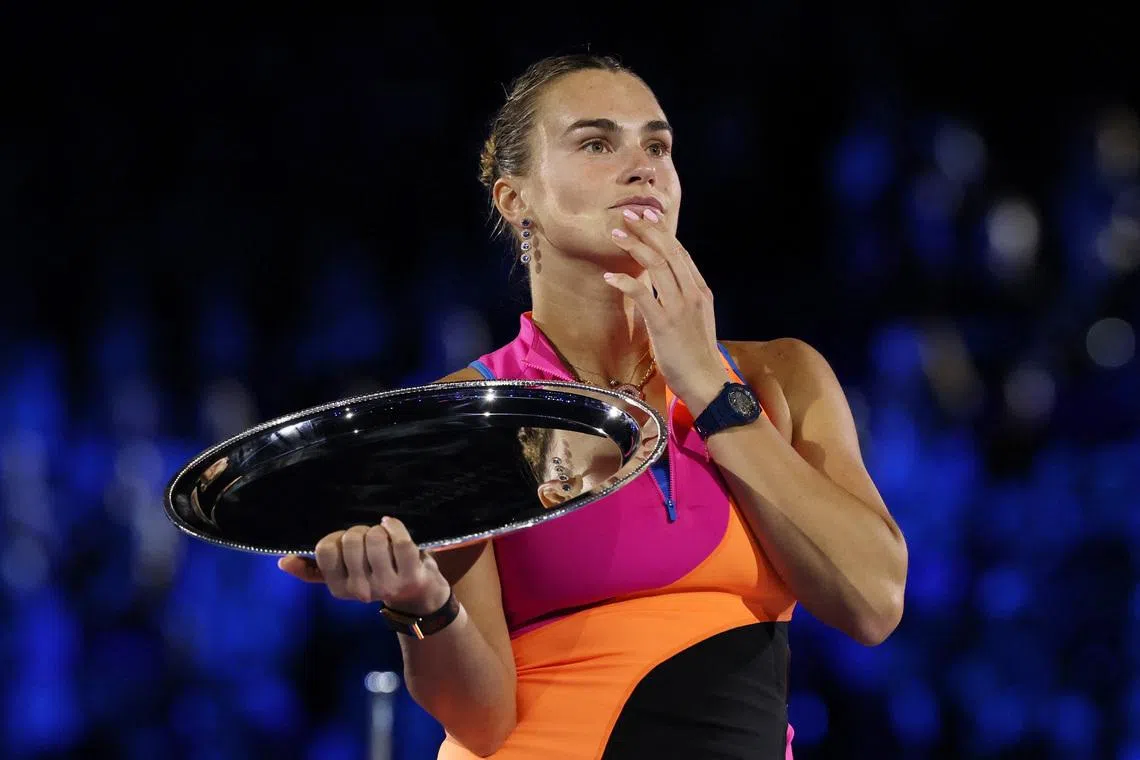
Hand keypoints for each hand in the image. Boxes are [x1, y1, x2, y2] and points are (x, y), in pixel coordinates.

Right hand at [277, 517, 450, 614]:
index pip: (325, 549)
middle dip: (360, 531)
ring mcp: (387, 585)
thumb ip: (313, 570)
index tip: (347, 543)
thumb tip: (284, 562)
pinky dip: (396, 526)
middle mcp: (361, 591)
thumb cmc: (378, 576)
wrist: (418, 595)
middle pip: (350, 539)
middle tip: (369, 541)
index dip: (336, 538)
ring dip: (379, 530)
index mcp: (339, 589)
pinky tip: (392, 526)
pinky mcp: (411, 577)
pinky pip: (399, 540)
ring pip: (374, 537)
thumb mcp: (344, 576)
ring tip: (384, 540)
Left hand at [604, 207, 724, 408]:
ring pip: (656, 265)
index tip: (647, 215)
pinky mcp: (664, 323)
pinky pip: (643, 295)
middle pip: (668, 251)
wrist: (706, 382)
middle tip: (627, 214)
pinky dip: (626, 281)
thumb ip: (681, 299)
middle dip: (647, 229)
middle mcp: (692, 293)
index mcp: (700, 290)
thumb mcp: (695, 319)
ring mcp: (679, 307)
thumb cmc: (696, 355)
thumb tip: (662, 285)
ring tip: (616, 234)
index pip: (680, 252)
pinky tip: (611, 276)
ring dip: (634, 247)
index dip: (662, 231)